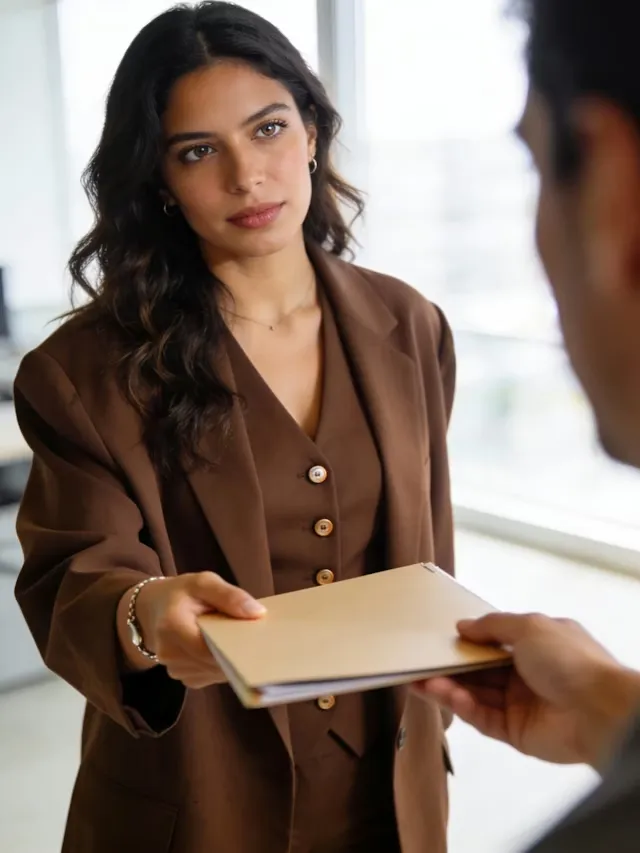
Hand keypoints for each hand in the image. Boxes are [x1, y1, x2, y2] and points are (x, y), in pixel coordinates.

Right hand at [121, 573, 265, 688]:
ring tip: (237, 639)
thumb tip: (257, 613)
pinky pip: (212, 675)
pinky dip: (223, 664)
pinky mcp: (185, 677)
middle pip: (215, 663)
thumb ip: (229, 595)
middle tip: (255, 637)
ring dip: (231, 659)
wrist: (156, 608)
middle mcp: (169, 654)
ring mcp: (175, 669)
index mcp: (172, 627)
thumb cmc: (182, 593)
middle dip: (237, 652)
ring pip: (216, 672)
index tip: (257, 637)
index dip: (235, 646)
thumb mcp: (204, 583)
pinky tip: (225, 648)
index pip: (209, 648)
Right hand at [415, 612, 639, 768]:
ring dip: (448, 686)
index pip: (492, 642)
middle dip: (449, 666)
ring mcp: (520, 704)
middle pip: (479, 670)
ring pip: (475, 695)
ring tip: (420, 679)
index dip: (466, 640)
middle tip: (418, 662)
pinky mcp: (515, 732)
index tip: (439, 638)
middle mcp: (526, 674)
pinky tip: (443, 694)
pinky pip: (482, 718)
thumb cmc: (570, 661)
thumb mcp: (529, 627)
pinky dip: (462, 707)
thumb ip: (492, 626)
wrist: (600, 711)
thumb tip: (463, 626)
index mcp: (535, 645)